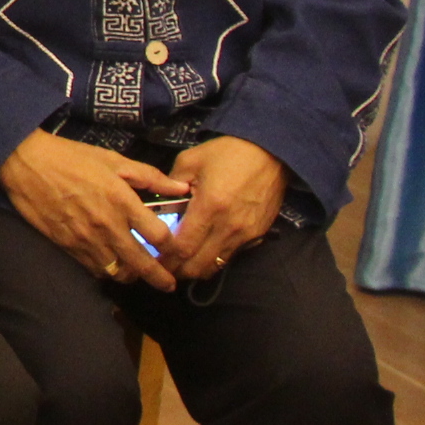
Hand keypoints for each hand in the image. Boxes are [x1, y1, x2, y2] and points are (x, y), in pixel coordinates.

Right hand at [0, 132, 181, 288]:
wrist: (26, 163)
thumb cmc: (71, 158)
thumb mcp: (114, 160)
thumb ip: (150, 176)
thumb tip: (182, 189)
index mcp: (123, 202)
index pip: (159, 236)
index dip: (173, 246)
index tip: (176, 250)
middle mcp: (108, 226)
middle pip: (141, 264)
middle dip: (159, 278)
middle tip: (168, 284)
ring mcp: (86, 239)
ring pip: (117, 272)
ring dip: (131, 276)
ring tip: (137, 274)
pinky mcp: (68, 246)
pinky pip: (94, 269)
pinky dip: (106, 272)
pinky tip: (110, 265)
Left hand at [157, 136, 285, 280]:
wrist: (270, 152)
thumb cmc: (228, 153)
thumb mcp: (190, 160)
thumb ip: (171, 183)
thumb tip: (163, 204)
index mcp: (209, 207)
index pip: (183, 247)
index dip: (166, 259)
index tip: (153, 260)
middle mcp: (228, 226)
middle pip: (199, 265)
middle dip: (178, 271)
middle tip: (164, 267)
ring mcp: (246, 234)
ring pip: (216, 265)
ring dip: (196, 268)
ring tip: (181, 262)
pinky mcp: (257, 235)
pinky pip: (231, 256)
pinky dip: (214, 259)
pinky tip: (204, 251)